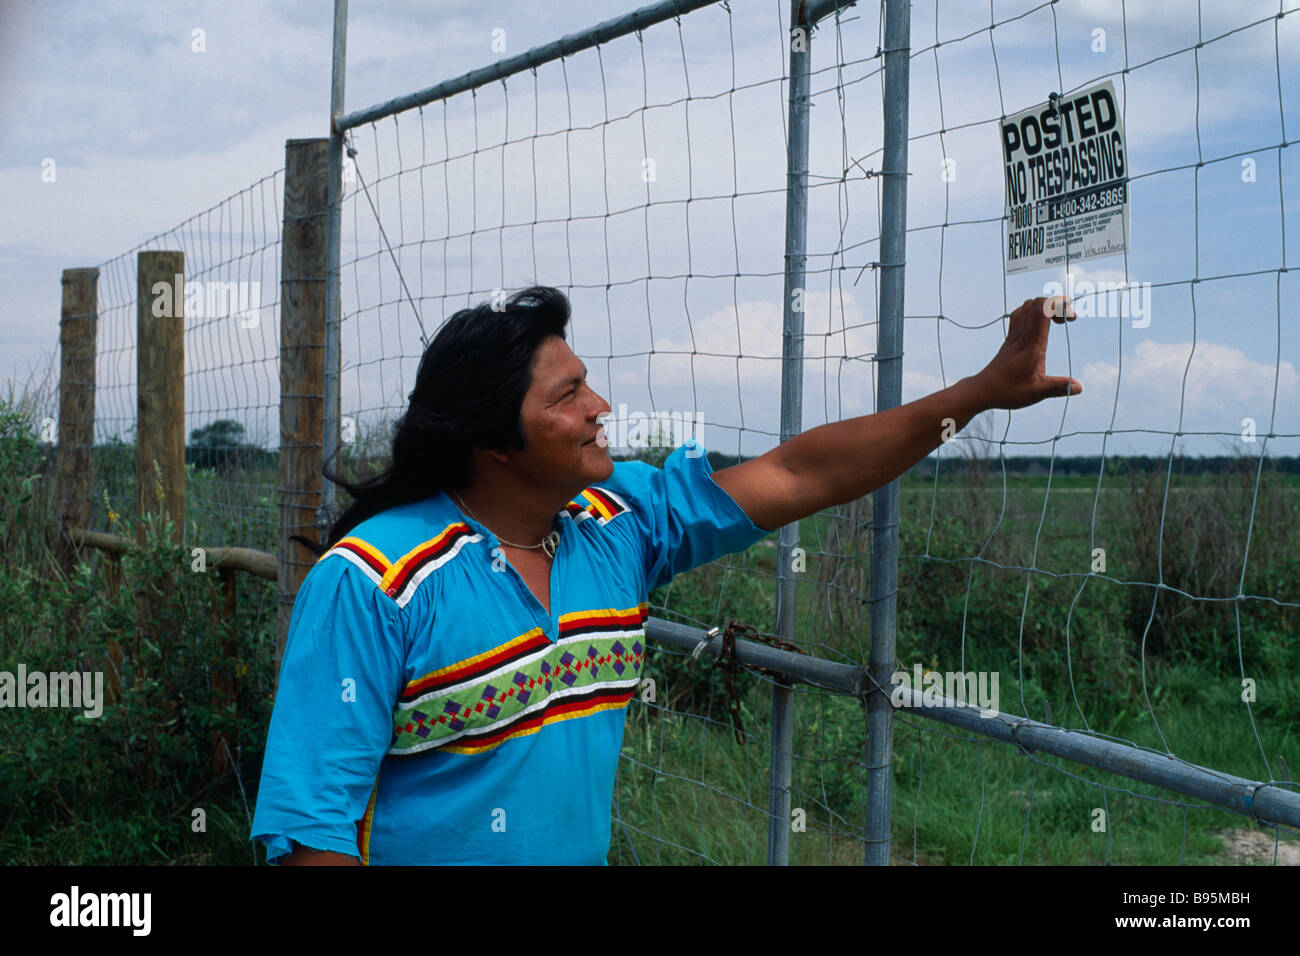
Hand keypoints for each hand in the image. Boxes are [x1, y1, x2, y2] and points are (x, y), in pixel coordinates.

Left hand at [972, 295, 1079, 410]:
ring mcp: (1014, 335)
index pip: (1042, 309)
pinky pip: (1020, 315)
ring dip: (1045, 308)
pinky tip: (1041, 328)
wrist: (982, 390)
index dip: (1059, 304)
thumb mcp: (1036, 392)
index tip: (1072, 317)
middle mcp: (1021, 335)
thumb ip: (1058, 387)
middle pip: (1036, 302)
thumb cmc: (1007, 391)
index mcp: (1031, 343)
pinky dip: (1034, 313)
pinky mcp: (1010, 339)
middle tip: (1067, 320)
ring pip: (1027, 306)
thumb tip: (1078, 387)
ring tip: (1057, 322)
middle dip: (1056, 304)